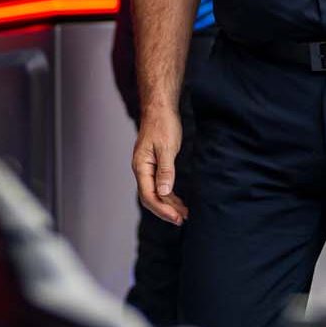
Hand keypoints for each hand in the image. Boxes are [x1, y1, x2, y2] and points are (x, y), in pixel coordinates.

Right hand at [132, 107, 186, 224]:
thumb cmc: (163, 124)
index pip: (149, 195)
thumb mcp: (167, 147)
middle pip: (151, 197)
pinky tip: (178, 201)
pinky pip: (159, 185)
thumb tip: (164, 193)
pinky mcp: (154, 164)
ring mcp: (147, 168)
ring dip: (169, 204)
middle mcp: (141, 169)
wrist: (160, 108)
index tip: (177, 217)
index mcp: (141, 166)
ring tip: (184, 214)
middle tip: (183, 219)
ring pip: (156, 193)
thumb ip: (165, 171)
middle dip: (166, 210)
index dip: (162, 209)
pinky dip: (169, 194)